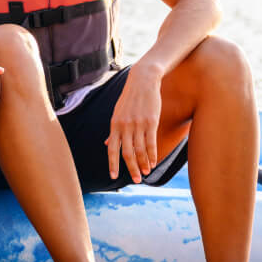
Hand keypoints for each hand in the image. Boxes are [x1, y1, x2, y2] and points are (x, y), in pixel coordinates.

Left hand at [105, 65, 161, 182]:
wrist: (142, 81)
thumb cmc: (130, 99)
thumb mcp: (117, 113)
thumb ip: (113, 130)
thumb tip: (107, 144)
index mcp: (114, 124)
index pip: (111, 148)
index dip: (112, 163)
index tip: (112, 176)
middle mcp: (124, 126)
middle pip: (126, 153)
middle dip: (130, 168)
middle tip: (135, 180)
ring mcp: (137, 124)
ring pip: (139, 150)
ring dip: (143, 164)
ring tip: (146, 173)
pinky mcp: (151, 122)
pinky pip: (151, 143)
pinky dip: (152, 155)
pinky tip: (154, 163)